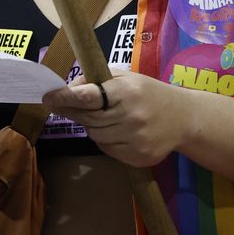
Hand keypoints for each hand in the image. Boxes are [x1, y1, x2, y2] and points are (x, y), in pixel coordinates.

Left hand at [42, 71, 187, 167]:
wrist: (184, 118)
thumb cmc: (149, 93)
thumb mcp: (127, 78)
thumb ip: (97, 81)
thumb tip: (67, 90)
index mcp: (127, 91)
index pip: (90, 97)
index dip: (66, 98)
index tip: (49, 97)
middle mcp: (132, 116)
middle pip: (88, 118)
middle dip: (72, 111)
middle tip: (59, 104)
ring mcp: (135, 139)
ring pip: (95, 136)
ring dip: (91, 126)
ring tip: (103, 116)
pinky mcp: (138, 157)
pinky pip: (107, 149)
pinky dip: (104, 140)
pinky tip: (116, 130)